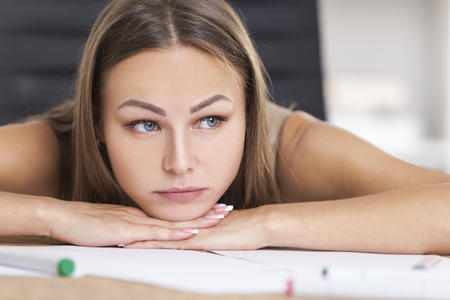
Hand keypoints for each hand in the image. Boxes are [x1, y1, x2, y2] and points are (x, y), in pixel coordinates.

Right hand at [44, 199, 231, 246]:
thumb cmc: (85, 225)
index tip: (212, 210)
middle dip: (205, 213)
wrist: (64, 217)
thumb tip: (140, 238)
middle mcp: (144, 217)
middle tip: (227, 209)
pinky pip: (157, 232)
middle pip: (179, 216)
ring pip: (174, 222)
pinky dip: (176, 232)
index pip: (172, 215)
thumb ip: (128, 233)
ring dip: (198, 220)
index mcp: (141, 217)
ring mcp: (138, 222)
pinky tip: (191, 231)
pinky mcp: (129, 231)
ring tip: (220, 217)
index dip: (193, 213)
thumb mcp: (112, 229)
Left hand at [123, 205, 272, 249]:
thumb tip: (201, 238)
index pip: (166, 227)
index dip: (148, 228)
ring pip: (162, 235)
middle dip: (139, 232)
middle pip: (159, 229)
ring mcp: (193, 233)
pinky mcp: (199, 240)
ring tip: (123, 240)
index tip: (131, 230)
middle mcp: (190, 227)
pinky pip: (174, 243)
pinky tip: (145, 247)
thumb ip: (209, 235)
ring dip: (143, 238)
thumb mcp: (222, 234)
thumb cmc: (244, 230)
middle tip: (118, 234)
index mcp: (193, 225)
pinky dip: (158, 244)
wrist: (258, 225)